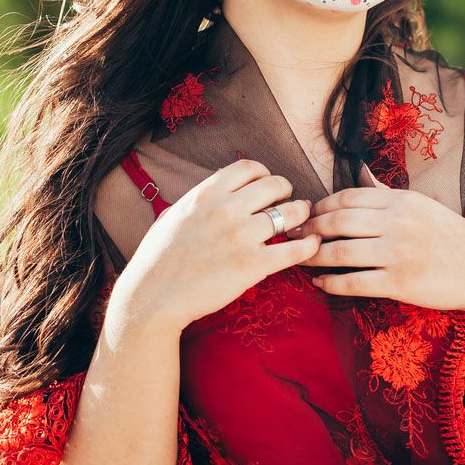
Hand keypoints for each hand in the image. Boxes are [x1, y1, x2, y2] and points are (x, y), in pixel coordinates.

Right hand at [113, 159, 320, 333]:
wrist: (152, 297)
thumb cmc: (159, 257)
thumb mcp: (176, 213)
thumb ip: (203, 198)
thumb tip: (224, 188)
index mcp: (207, 193)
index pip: (250, 168)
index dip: (265, 174)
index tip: (267, 187)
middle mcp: (226, 209)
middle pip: (275, 185)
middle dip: (286, 192)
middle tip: (289, 203)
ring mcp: (241, 236)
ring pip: (290, 213)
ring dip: (301, 215)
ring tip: (302, 222)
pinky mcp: (253, 265)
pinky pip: (295, 249)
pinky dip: (309, 245)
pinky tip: (312, 244)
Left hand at [291, 164, 464, 316]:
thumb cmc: (451, 236)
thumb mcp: (421, 205)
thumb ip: (386, 192)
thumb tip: (359, 171)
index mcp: (401, 200)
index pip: (348, 197)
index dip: (320, 206)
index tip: (305, 215)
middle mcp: (398, 222)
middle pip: (338, 221)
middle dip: (309, 228)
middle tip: (292, 235)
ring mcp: (398, 253)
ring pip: (341, 252)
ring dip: (313, 256)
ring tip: (299, 258)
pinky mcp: (400, 283)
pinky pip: (354, 282)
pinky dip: (330, 283)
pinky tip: (319, 282)